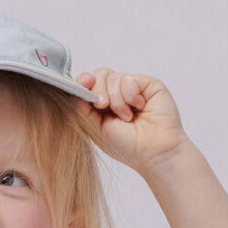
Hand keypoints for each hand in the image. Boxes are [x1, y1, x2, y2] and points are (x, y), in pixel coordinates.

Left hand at [74, 69, 188, 175]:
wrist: (153, 152)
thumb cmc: (127, 146)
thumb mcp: (96, 128)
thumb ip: (82, 108)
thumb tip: (75, 87)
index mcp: (104, 105)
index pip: (90, 84)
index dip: (84, 81)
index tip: (85, 84)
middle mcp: (118, 94)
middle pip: (100, 75)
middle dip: (98, 91)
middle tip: (105, 107)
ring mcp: (133, 88)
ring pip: (113, 77)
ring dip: (117, 100)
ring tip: (127, 117)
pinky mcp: (147, 84)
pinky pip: (128, 79)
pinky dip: (130, 95)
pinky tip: (139, 108)